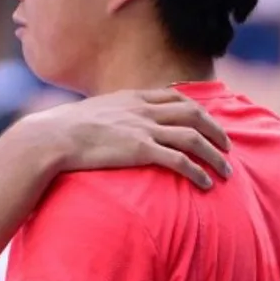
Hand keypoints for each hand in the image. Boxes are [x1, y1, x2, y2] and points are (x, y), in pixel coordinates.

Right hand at [27, 88, 231, 189]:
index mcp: (132, 98)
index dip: (197, 109)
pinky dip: (198, 171)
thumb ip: (107, 114)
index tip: (206, 121)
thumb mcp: (90, 112)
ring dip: (215, 154)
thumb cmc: (62, 130)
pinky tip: (206, 183)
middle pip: (193, 113)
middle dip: (216, 129)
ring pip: (193, 137)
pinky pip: (179, 160)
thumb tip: (104, 124)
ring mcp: (143, 129)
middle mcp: (143, 110)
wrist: (51, 137)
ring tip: (226, 170)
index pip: (175, 97)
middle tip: (227, 145)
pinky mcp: (141, 151)